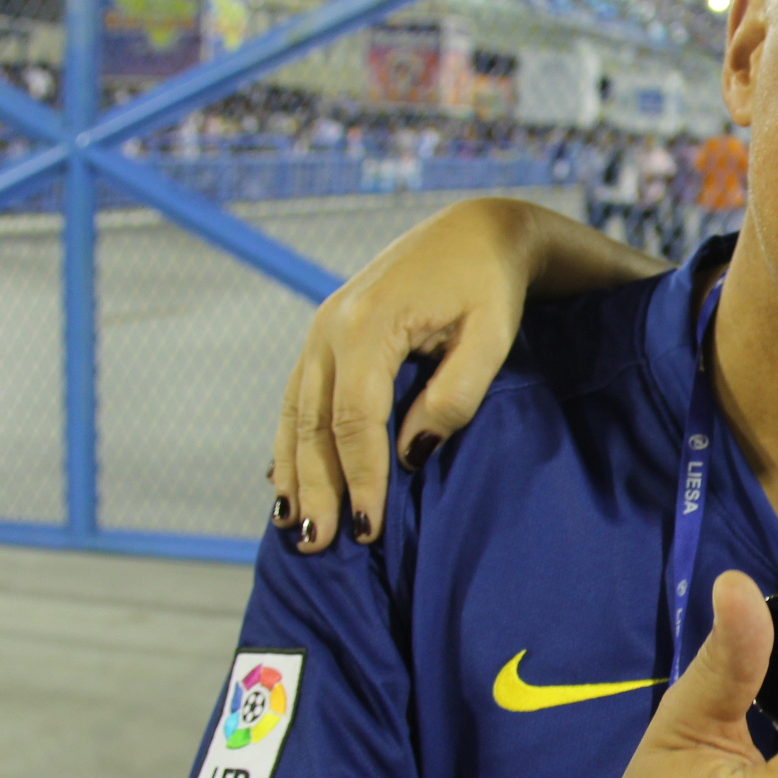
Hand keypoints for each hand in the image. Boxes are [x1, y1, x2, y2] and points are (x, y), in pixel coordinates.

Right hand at [269, 200, 533, 551]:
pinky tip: (286, 480)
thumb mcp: (491, 339)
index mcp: (368, 326)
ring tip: (295, 526)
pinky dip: (291, 442)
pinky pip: (298, 397)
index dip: (361, 479)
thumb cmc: (491, 287)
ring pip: (297, 414)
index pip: (355, 421)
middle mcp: (329, 326)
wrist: (474, 232)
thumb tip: (411, 454)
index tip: (370, 529)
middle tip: (320, 545)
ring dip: (293, 473)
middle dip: (316, 489)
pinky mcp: (324, 335)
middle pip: (314, 425)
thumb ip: (454, 396)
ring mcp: (320, 329)